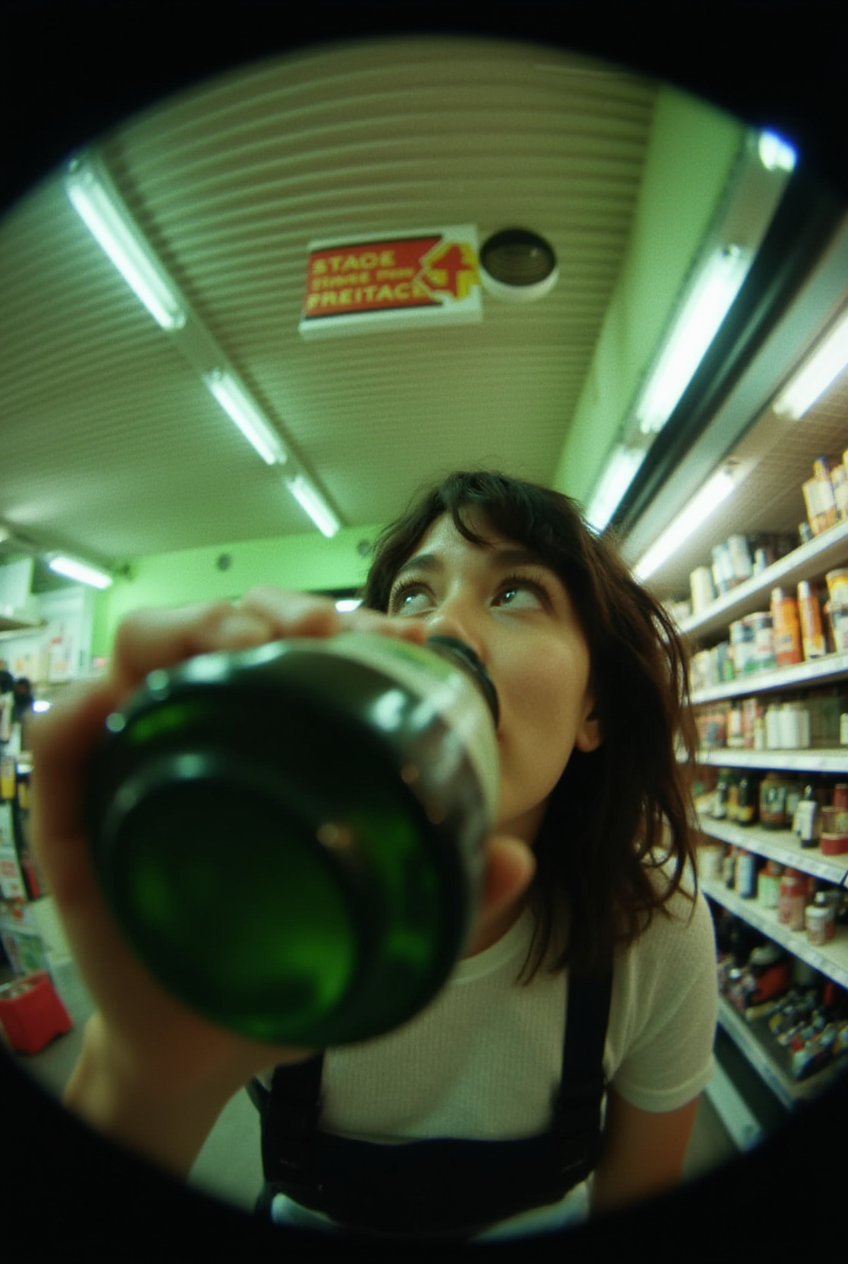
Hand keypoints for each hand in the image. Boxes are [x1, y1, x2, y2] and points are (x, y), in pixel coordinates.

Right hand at [29, 588, 533, 1158]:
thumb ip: (457, 900)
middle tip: (316, 631)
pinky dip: (71, 716)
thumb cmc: (289, 968)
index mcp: (277, 741)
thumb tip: (517, 859)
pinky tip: (105, 705)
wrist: (204, 1045)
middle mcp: (207, 733)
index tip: (400, 636)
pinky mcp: (77, 815)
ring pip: (143, 657)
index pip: (301, 651)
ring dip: (187, 628)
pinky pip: (59, 748)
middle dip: (268, 609)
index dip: (348, 624)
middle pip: (221, 631)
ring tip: (237, 642)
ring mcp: (139, 764)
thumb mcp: (384, 932)